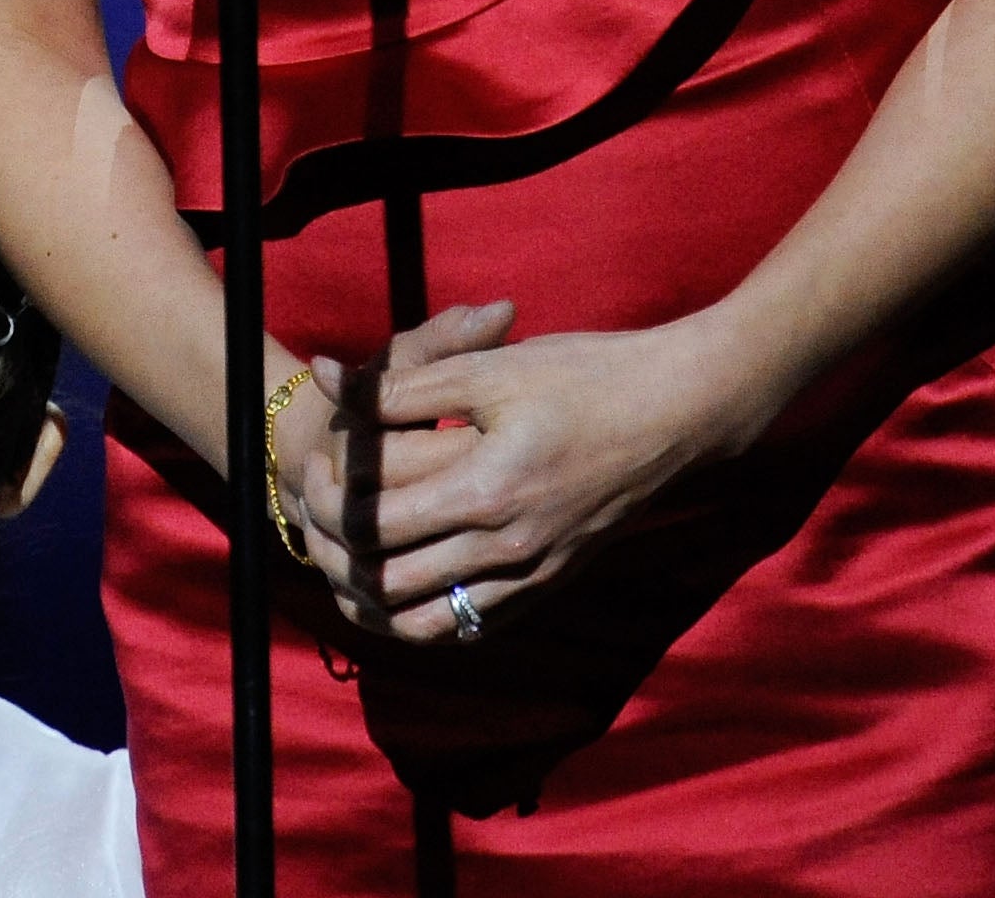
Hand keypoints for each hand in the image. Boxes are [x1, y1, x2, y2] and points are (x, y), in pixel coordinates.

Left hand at [283, 304, 766, 642]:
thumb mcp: (486, 369)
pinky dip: (420, 619)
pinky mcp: (549, 584)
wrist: (681, 410)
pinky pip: (469, 626)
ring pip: (421, 622)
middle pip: (384, 577)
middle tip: (313, 508)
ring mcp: (531, 574)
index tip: (315, 457)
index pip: (371, 516)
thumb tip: (323, 377)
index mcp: (485, 491)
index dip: (325, 490)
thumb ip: (396, 385)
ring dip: (367, 599)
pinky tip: (397, 586)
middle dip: (332, 548)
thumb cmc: (586, 376)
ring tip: (341, 555)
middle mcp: (506, 549)